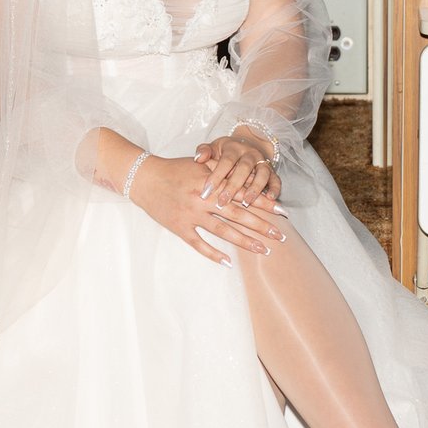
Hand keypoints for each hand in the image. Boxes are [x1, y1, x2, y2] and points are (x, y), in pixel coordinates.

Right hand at [127, 154, 286, 265]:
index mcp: (212, 182)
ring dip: (244, 241)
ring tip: (263, 250)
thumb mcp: (200, 165)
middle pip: (238, 215)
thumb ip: (222, 171)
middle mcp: (204, 199)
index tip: (282, 212)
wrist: (144, 178)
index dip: (263, 203)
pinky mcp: (179, 227)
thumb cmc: (174, 169)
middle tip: (280, 236)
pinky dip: (213, 253)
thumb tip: (246, 177)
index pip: (243, 194)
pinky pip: (198, 243)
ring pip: (222, 231)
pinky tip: (228, 262)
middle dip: (261, 225)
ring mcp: (191, 215)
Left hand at [194, 131, 282, 214]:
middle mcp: (250, 154)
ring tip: (246, 202)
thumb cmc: (225, 152)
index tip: (206, 191)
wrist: (247, 145)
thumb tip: (198, 158)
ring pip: (262, 174)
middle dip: (233, 186)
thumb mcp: (213, 147)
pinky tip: (270, 199)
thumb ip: (204, 151)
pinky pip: (276, 180)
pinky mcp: (272, 172)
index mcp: (234, 148)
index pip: (226, 161)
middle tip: (223, 202)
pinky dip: (275, 189)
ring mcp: (263, 162)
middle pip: (244, 168)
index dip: (217, 176)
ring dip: (255, 188)